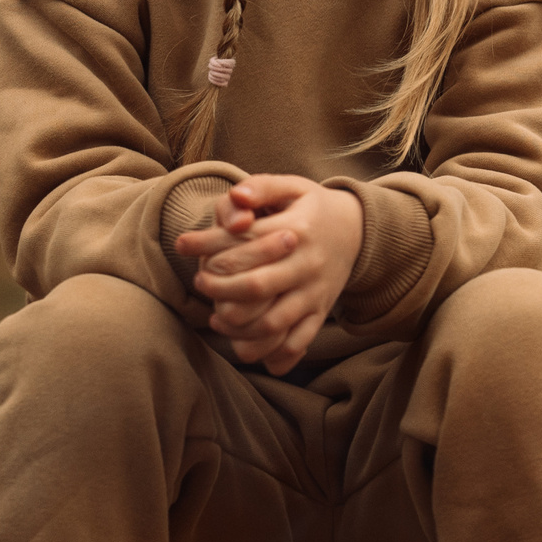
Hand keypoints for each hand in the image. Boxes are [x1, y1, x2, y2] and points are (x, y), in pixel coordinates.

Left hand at [174, 175, 363, 373]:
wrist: (358, 230)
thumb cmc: (312, 206)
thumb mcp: (291, 186)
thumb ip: (260, 187)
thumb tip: (236, 196)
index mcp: (297, 230)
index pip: (245, 241)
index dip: (208, 244)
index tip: (182, 244)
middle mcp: (307, 265)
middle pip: (256, 287)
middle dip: (219, 288)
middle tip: (200, 281)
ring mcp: (315, 293)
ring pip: (273, 323)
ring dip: (238, 327)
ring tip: (216, 318)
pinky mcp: (320, 313)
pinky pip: (297, 343)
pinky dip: (271, 355)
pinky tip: (245, 347)